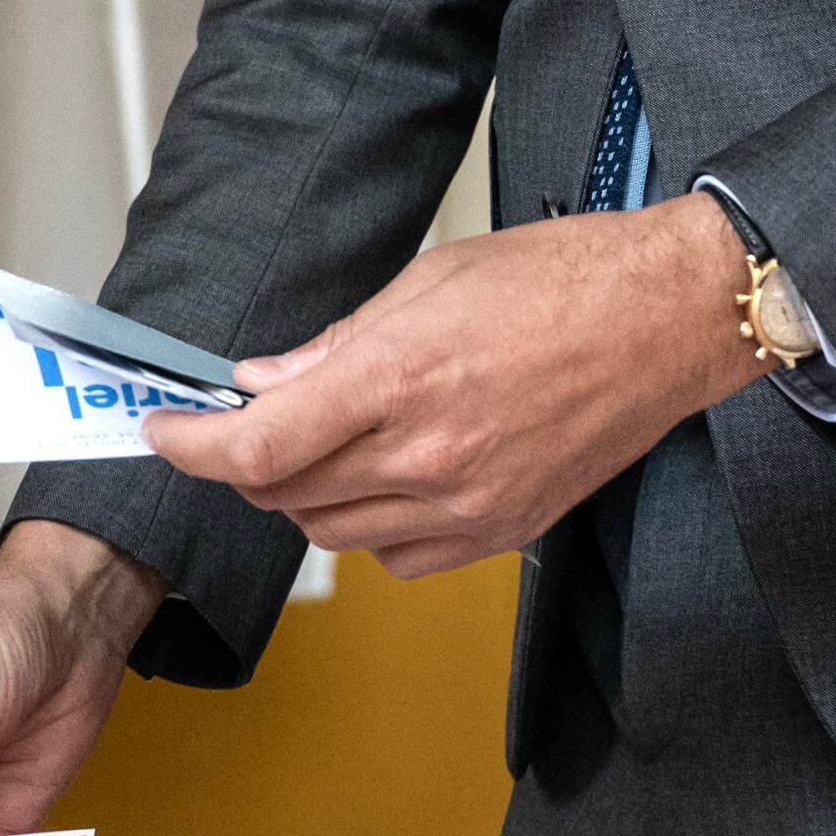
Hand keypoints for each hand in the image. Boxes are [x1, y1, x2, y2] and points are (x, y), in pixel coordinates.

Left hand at [139, 196, 763, 576]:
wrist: (668, 318)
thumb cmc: (563, 277)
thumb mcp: (431, 279)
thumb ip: (337, 344)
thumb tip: (264, 382)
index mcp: (400, 377)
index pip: (256, 446)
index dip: (191, 445)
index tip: (167, 429)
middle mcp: (428, 454)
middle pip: (282, 494)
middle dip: (246, 461)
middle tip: (252, 419)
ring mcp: (468, 504)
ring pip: (333, 533)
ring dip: (304, 495)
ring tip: (327, 443)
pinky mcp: (503, 532)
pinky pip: (399, 558)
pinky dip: (370, 528)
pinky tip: (387, 480)